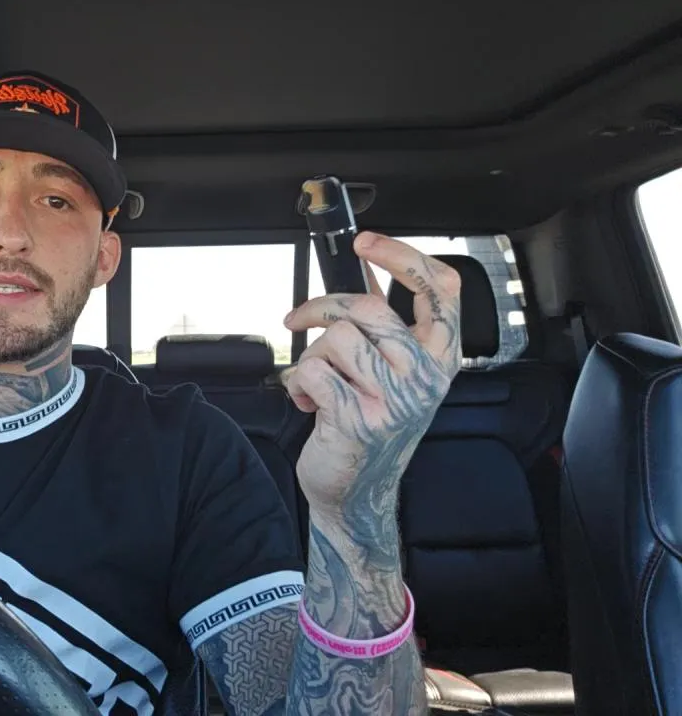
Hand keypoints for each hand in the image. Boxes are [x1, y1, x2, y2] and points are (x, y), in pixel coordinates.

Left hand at [281, 231, 461, 528]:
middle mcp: (425, 377)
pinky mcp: (358, 419)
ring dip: (310, 355)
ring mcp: (394, 400)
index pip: (440, 289)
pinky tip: (309, 405)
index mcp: (439, 358)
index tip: (366, 243)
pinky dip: (297, 385)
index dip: (401, 255)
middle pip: (369, 307)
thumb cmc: (368, 425)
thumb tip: (362, 272)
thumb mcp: (390, 374)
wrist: (356, 494)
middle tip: (297, 320)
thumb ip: (382, 327)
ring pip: (336, 338)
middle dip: (320, 307)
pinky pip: (310, 372)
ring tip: (316, 381)